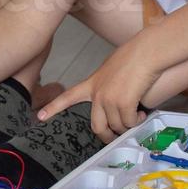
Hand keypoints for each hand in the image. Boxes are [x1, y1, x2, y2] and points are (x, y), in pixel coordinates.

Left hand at [35, 40, 160, 142]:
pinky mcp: (123, 103)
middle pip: (96, 126)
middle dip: (107, 136)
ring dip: (127, 126)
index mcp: (92, 83)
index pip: (67, 97)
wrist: (146, 52)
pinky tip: (141, 113)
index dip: (53, 108)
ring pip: (116, 127)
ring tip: (136, 116)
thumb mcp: (112, 70)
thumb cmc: (134, 56)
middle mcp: (97, 93)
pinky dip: (136, 121)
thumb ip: (107, 84)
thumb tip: (112, 98)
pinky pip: (129, 123)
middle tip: (116, 136)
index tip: (40, 117)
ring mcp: (109, 99)